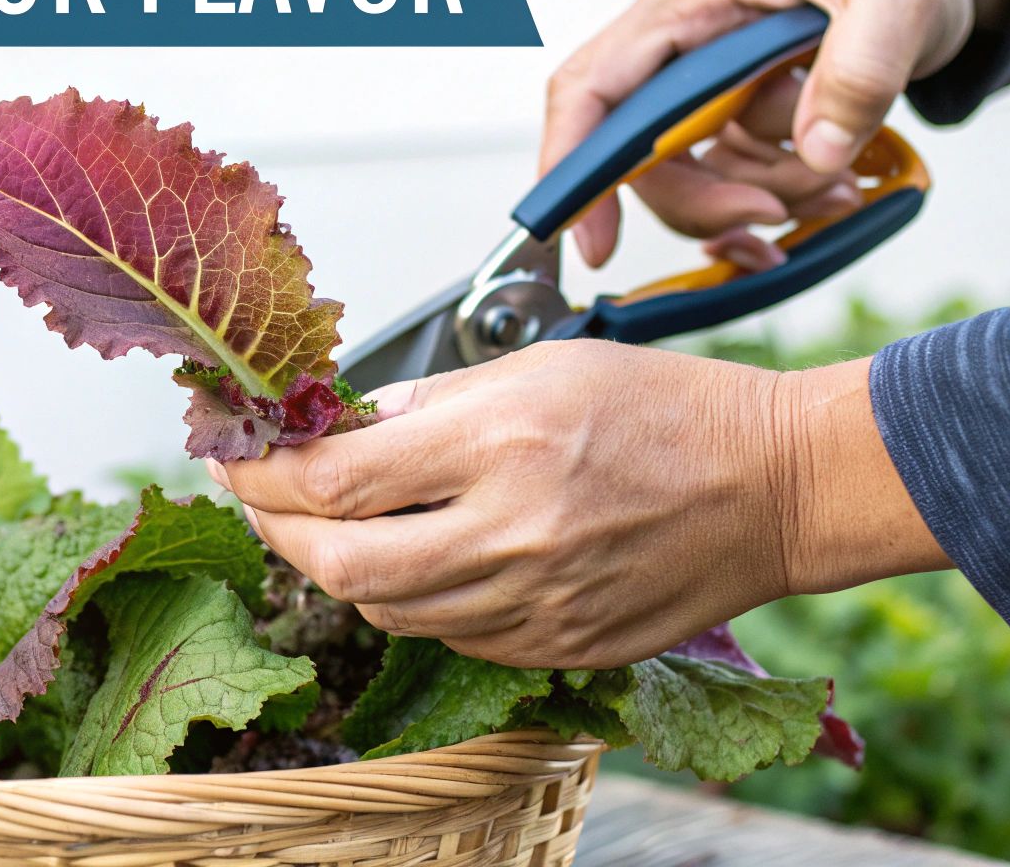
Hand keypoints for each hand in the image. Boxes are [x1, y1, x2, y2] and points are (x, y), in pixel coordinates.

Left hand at [210, 342, 950, 667]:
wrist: (775, 486)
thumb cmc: (670, 409)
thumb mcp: (544, 365)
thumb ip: (433, 398)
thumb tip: (348, 420)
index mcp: (503, 440)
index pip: (335, 477)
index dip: (262, 471)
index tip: (234, 453)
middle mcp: (513, 531)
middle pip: (338, 562)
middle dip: (276, 530)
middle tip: (258, 496)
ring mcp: (536, 602)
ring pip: (384, 610)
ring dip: (336, 567)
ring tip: (327, 524)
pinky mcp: (557, 646)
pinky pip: (448, 635)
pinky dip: (409, 600)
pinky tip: (411, 559)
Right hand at [547, 0, 1009, 270]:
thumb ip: (863, 71)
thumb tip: (818, 151)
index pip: (595, 88)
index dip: (575, 166)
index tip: (592, 240)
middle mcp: (679, 40)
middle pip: (641, 154)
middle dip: (706, 199)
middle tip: (775, 215)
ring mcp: (703, 81)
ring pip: (690, 178)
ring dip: (761, 199)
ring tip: (841, 186)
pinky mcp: (732, 113)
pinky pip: (726, 181)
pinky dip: (770, 202)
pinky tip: (824, 196)